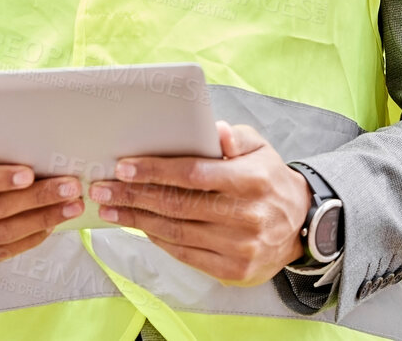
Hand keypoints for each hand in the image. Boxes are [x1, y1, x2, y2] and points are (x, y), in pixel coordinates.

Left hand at [88, 120, 312, 286]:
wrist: (300, 224)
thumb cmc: (268, 178)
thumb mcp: (259, 147)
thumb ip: (235, 136)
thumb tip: (214, 130)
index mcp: (251, 180)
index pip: (194, 174)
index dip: (155, 171)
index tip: (123, 167)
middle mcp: (246, 216)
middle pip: (178, 205)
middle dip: (133, 196)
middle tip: (102, 188)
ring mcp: (240, 247)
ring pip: (176, 232)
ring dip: (137, 219)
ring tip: (110, 209)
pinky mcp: (233, 270)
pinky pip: (185, 254)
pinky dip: (158, 239)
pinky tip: (139, 226)